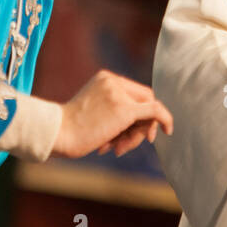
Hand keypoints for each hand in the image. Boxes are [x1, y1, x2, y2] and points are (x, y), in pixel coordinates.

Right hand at [50, 69, 172, 158]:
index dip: (139, 113)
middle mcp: (113, 81)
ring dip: (135, 136)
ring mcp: (119, 94)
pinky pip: (154, 111)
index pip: (134, 93)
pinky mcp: (124, 109)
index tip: (132, 134)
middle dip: (139, 126)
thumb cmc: (70, 129)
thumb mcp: (93, 111)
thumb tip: (142, 124)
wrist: (57, 134)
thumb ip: (114, 110)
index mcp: (105, 78)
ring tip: (116, 148)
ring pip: (147, 113)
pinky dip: (165, 119)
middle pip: (144, 102)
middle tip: (123, 146)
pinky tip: (169, 130)